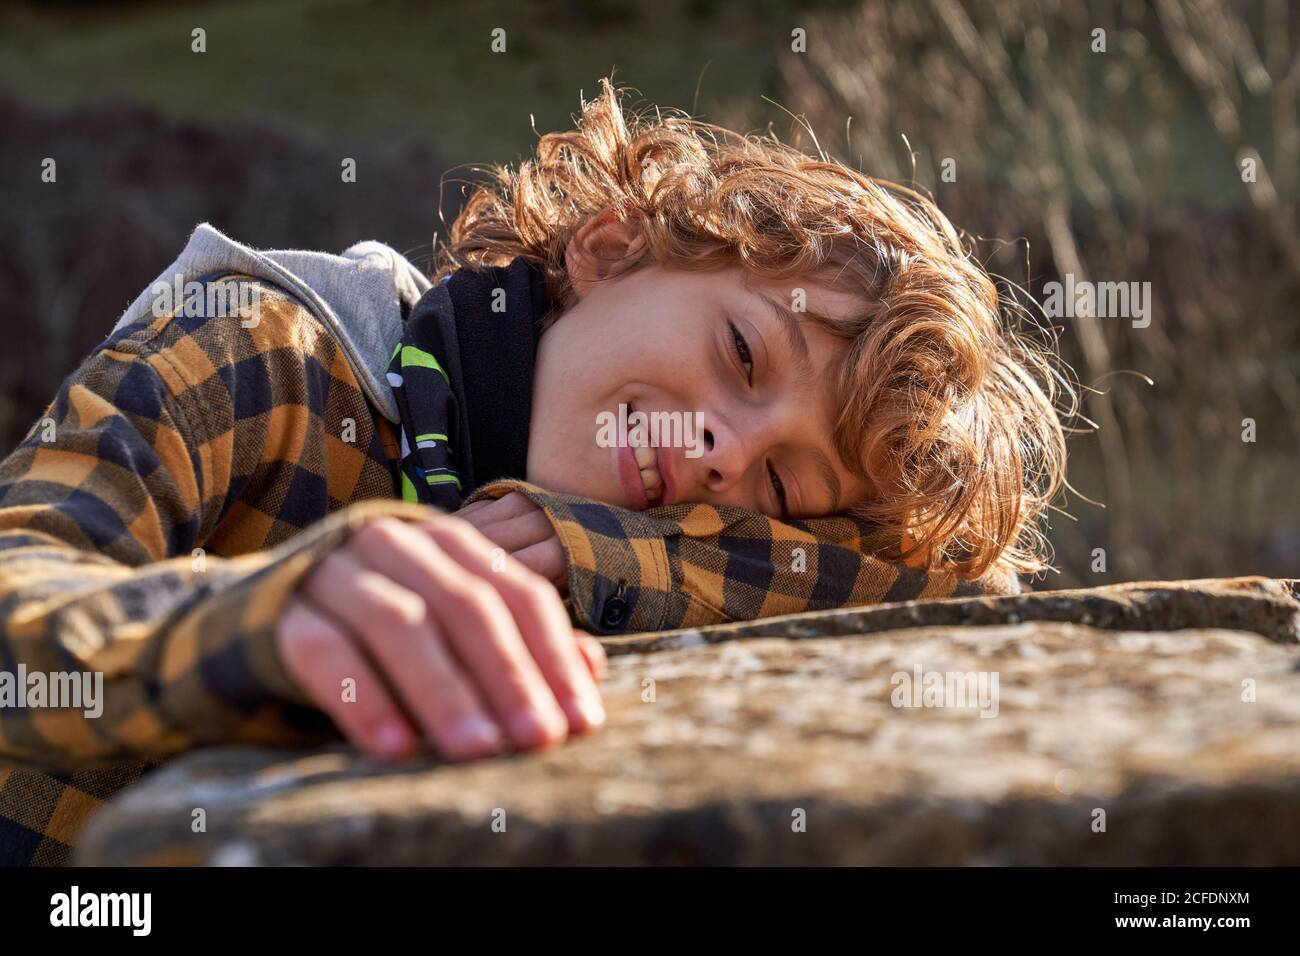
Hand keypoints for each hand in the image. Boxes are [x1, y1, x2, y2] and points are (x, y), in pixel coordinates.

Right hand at [275, 513, 605, 762]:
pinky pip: (324, 651)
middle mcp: (396, 543)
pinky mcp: (283, 610)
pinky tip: (396, 745)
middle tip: (539, 738)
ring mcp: (336, 571)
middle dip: (509, 674)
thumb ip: (518, 642)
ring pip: (399, 623)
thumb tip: (593, 668)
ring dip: (444, 689)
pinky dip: (363, 698)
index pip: (517, 592)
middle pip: (465, 605)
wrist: (260, 616)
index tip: (579, 721)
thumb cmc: (379, 630)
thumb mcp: (452, 630)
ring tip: (478, 747)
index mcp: (449, 544)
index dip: (553, 656)